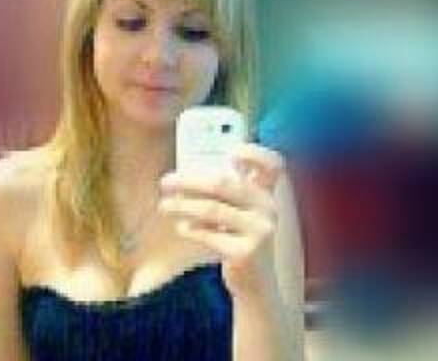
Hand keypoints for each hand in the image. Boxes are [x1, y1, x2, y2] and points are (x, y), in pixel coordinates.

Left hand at [158, 143, 286, 300]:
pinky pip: (209, 235)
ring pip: (212, 209)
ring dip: (182, 206)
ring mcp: (260, 231)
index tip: (230, 152)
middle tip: (166, 182)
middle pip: (225, 183)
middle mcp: (268, 209)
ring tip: (164, 206)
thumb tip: (184, 177)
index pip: (273, 165)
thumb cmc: (240, 241)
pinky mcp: (246, 253)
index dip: (254, 154)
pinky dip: (191, 229)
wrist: (257, 285)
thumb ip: (224, 194)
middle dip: (189, 181)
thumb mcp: (239, 214)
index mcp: (266, 194)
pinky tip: (181, 227)